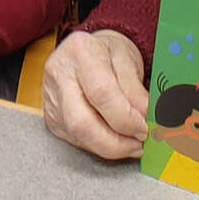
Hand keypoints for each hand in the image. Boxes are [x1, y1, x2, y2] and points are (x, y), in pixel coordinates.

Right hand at [42, 29, 148, 158]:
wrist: (88, 52)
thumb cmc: (109, 53)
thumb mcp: (129, 60)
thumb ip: (136, 91)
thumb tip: (147, 119)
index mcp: (80, 51)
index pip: (101, 93)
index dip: (125, 118)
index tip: (145, 128)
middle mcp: (59, 74)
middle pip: (81, 121)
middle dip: (115, 142)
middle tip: (140, 143)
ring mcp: (52, 98)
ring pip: (77, 135)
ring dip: (109, 148)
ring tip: (132, 144)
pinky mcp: (52, 117)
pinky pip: (76, 140)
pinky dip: (100, 145)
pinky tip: (115, 139)